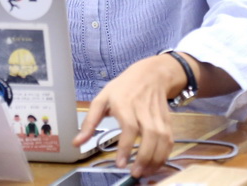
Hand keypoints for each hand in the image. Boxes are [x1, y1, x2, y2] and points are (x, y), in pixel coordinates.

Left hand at [72, 55, 185, 177]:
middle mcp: (144, 110)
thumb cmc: (123, 87)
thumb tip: (77, 142)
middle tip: (134, 173)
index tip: (120, 164)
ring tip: (144, 172)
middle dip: (144, 157)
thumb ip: (89, 122)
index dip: (126, 147)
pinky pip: (169, 140)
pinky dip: (165, 154)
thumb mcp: (102, 99)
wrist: (151, 74)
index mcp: (125, 103)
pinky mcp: (167, 120)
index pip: (130, 127)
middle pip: (150, 135)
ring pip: (163, 139)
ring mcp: (158, 115)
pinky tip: (155, 164)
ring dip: (156, 159)